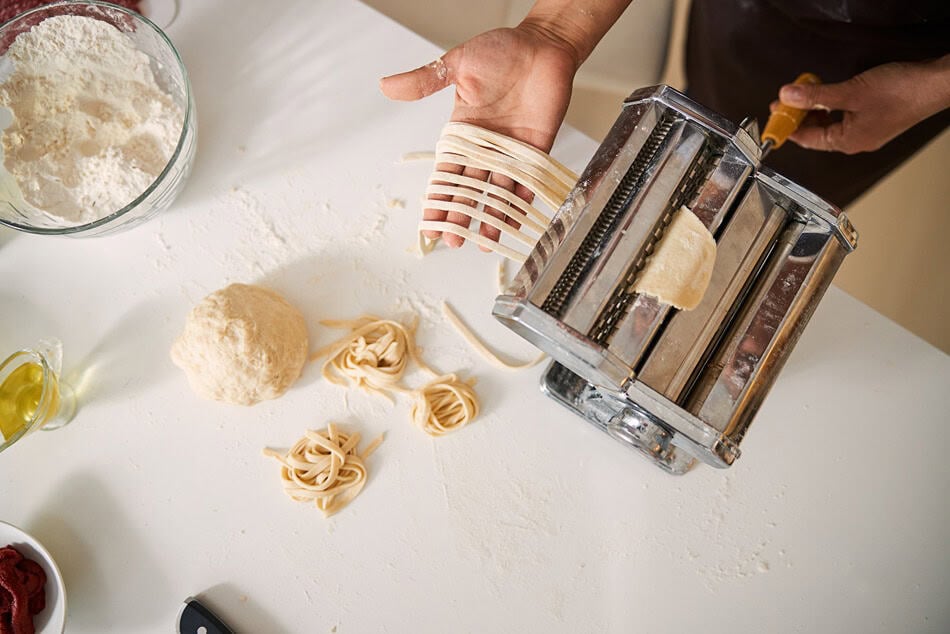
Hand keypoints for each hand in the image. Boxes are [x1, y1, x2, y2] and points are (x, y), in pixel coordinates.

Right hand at [380, 24, 577, 247]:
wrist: (542, 44)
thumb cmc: (501, 50)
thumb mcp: (456, 64)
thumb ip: (424, 80)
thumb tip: (386, 86)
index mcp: (463, 131)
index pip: (447, 171)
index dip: (439, 197)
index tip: (431, 221)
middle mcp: (486, 146)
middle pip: (470, 188)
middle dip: (461, 214)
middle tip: (454, 240)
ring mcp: (511, 150)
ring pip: (498, 190)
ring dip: (491, 215)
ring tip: (486, 240)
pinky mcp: (537, 149)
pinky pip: (529, 180)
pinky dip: (524, 199)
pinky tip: (516, 218)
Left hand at [773, 56, 949, 154]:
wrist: (935, 84)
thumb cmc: (902, 92)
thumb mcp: (850, 92)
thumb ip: (816, 96)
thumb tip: (788, 97)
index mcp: (848, 142)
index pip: (807, 140)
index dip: (788, 127)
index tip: (774, 116)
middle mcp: (856, 140)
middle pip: (817, 133)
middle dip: (799, 117)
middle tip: (785, 102)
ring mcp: (866, 130)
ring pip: (830, 123)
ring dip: (814, 110)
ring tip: (803, 95)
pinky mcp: (875, 118)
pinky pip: (844, 116)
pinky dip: (831, 106)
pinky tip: (827, 94)